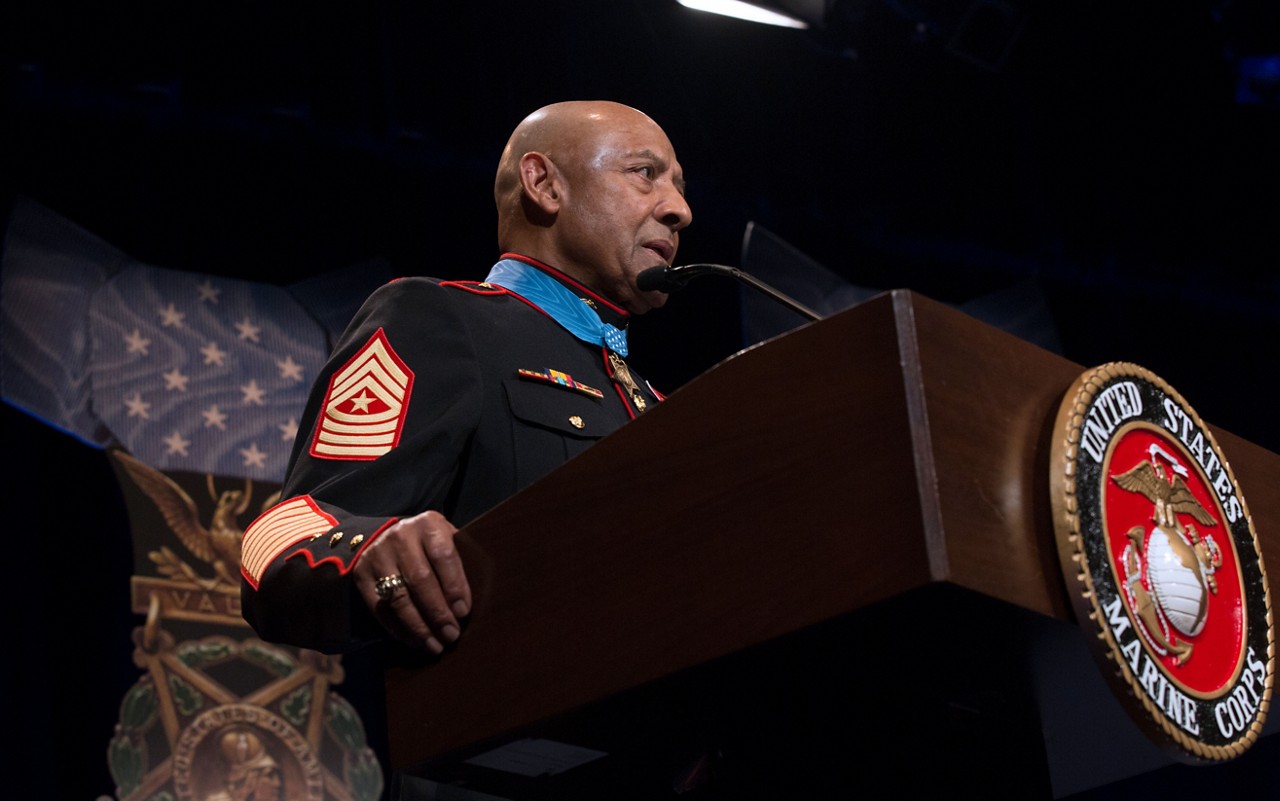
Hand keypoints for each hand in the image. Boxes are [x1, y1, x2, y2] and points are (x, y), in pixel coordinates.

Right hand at [355, 510, 471, 652]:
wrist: (382, 535)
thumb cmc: (427, 543)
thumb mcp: (445, 539)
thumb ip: (459, 561)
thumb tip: (473, 602)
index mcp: (429, 525)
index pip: (444, 556)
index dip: (454, 586)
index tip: (463, 612)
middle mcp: (400, 537)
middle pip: (420, 580)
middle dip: (438, 612)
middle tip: (451, 635)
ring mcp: (378, 556)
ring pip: (399, 598)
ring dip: (418, 626)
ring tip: (434, 645)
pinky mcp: (362, 575)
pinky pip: (380, 608)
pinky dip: (398, 628)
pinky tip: (414, 640)